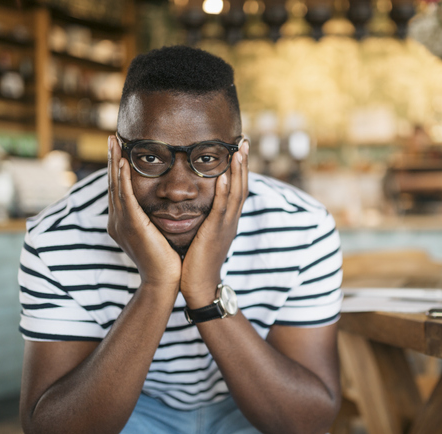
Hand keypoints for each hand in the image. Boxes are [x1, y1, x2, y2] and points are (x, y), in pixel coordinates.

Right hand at [107, 135, 181, 287]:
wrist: (164, 281)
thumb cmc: (166, 260)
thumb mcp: (157, 234)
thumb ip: (154, 219)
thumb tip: (163, 207)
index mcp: (123, 223)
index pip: (119, 190)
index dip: (117, 169)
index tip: (120, 149)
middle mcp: (117, 221)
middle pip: (113, 184)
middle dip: (112, 159)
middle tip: (112, 137)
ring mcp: (121, 223)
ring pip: (116, 186)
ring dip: (114, 162)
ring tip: (114, 142)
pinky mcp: (131, 225)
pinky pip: (125, 197)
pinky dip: (122, 178)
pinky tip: (122, 162)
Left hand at [181, 139, 248, 307]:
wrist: (199, 285)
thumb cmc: (197, 261)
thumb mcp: (204, 234)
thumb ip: (206, 218)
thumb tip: (200, 204)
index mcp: (228, 219)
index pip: (238, 188)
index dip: (240, 168)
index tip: (240, 148)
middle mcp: (231, 220)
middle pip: (242, 186)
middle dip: (244, 163)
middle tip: (245, 141)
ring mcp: (226, 226)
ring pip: (236, 194)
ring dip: (238, 171)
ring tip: (239, 151)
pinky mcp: (215, 233)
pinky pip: (222, 209)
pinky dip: (225, 192)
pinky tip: (225, 176)